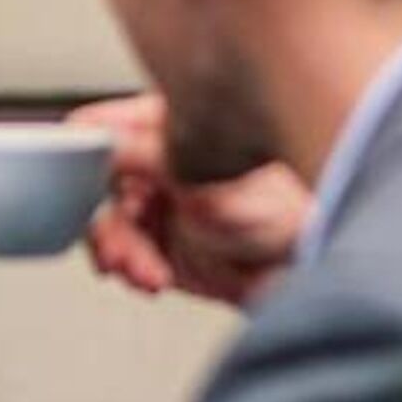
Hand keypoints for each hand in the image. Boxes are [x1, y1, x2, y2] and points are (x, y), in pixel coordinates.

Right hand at [68, 93, 311, 307]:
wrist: (319, 270)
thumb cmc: (298, 215)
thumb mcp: (213, 186)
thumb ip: (151, 161)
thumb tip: (103, 140)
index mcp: (175, 124)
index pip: (107, 127)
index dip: (87, 156)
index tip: (82, 186)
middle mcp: (167, 161)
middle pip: (99, 182)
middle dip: (107, 220)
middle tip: (118, 246)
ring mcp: (167, 203)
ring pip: (110, 223)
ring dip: (119, 251)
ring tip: (142, 269)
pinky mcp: (169, 246)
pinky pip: (128, 256)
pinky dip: (132, 270)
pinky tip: (150, 277)